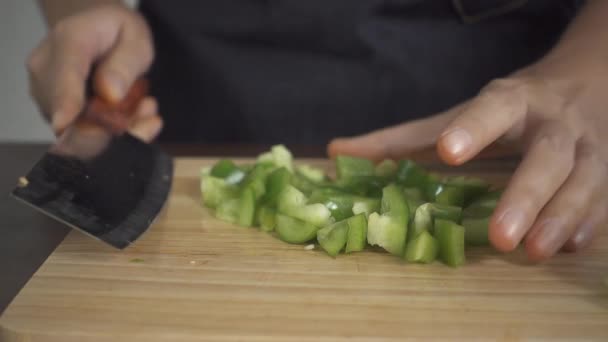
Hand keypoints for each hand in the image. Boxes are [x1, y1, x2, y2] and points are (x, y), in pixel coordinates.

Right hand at [27, 3, 161, 141]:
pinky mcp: (55, 115)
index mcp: (68, 41)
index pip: (63, 76)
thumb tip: (110, 94)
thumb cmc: (116, 32)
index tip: (66, 125)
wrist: (96, 32)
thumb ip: (125, 63)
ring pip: (76, 132)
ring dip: (117, 130)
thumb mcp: (136, 38)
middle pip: (67, 115)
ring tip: (146, 108)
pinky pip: (82, 137)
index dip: (65, 105)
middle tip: (149, 110)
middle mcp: (47, 70)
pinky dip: (112, 134)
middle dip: (111, 127)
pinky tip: (134, 116)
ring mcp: (47, 95)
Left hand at [328, 64, 607, 261]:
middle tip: (501, 237)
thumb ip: (400, 139)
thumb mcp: (456, 115)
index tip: (448, 151)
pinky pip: (603, 199)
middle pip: (548, 155)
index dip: (472, 128)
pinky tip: (567, 248)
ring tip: (536, 252)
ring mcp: (587, 147)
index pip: (492, 108)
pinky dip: (587, 223)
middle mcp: (553, 122)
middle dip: (526, 194)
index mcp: (511, 100)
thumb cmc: (507, 108)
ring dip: (561, 217)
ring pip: (583, 180)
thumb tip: (337, 154)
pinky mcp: (604, 172)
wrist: (582, 87)